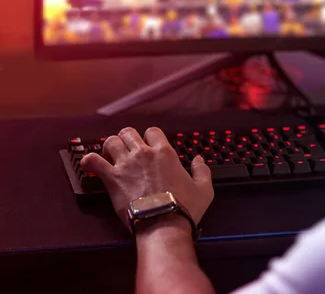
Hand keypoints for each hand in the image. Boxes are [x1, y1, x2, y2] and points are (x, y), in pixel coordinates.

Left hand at [80, 127, 213, 231]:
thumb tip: (199, 160)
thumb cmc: (183, 207)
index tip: (149, 147)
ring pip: (111, 141)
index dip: (150, 137)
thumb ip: (202, 171)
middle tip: (127, 151)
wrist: (163, 224)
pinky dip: (89, 161)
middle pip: (128, 132)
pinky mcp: (112, 178)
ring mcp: (126, 164)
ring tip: (110, 156)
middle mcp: (144, 153)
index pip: (153, 132)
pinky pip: (93, 161)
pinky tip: (90, 165)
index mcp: (165, 153)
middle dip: (127, 139)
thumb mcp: (204, 189)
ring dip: (110, 147)